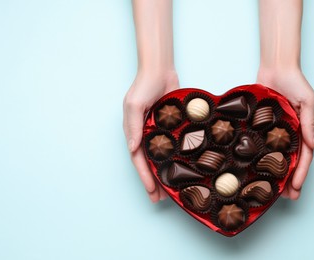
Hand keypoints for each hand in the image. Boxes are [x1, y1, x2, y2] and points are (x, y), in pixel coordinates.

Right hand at [123, 70, 178, 201]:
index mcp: (133, 132)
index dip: (144, 176)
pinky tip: (181, 168)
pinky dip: (173, 159)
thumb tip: (132, 148)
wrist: (160, 70)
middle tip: (159, 199)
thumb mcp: (134, 105)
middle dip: (152, 181)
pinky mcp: (169, 127)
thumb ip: (133, 126)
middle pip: (148, 163)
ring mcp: (157, 132)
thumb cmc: (144, 85)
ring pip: (160, 158)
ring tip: (169, 191)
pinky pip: (171, 147)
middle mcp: (144, 135)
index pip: (138, 159)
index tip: (151, 192)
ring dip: (162, 174)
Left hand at [257, 68, 313, 199]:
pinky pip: (261, 144)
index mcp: (303, 130)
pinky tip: (255, 168)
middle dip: (290, 180)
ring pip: (276, 157)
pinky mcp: (261, 127)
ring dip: (276, 173)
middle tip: (286, 197)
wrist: (275, 68)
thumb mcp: (308, 101)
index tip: (296, 188)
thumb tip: (313, 146)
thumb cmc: (295, 82)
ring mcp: (275, 131)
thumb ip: (309, 123)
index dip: (301, 172)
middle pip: (291, 161)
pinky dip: (261, 157)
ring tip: (272, 190)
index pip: (304, 156)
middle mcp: (290, 133)